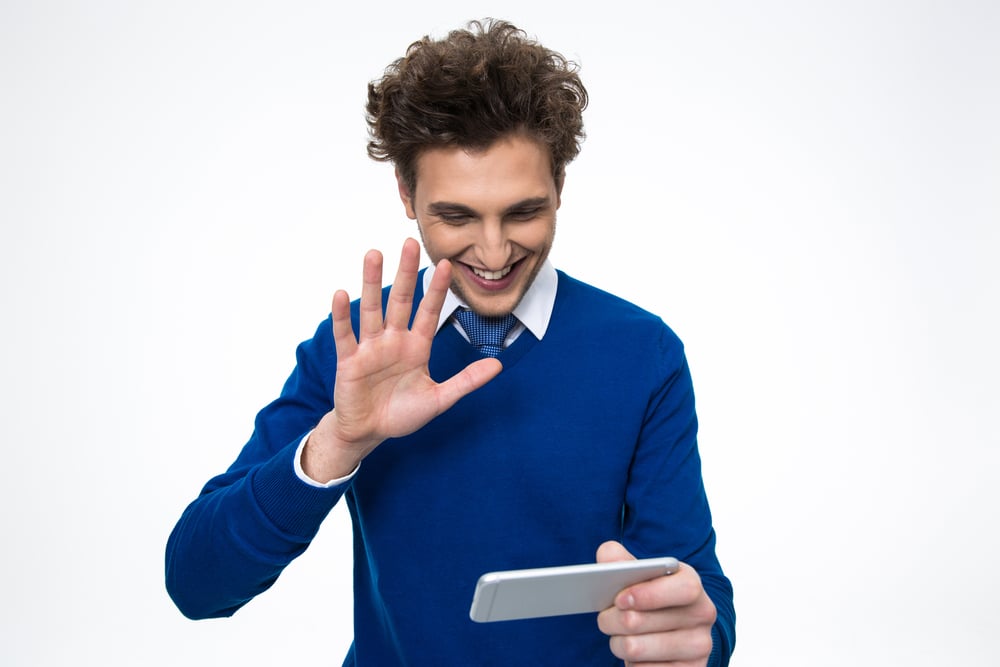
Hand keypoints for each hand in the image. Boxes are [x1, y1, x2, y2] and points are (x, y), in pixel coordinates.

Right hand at [303, 238, 502, 480]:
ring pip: (372, 309)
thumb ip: (466, 381)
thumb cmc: (402, 414)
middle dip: (405, 272)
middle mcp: (394, 340)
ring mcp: (370, 348)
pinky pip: (346, 335)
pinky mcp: (349, 361)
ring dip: (371, 282)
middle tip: (410, 242)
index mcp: (417, 347)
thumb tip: (498, 365)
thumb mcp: (440, 399)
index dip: (437, 289)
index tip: (446, 264)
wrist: (369, 432)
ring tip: (374, 254)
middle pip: (400, 300)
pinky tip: (341, 293)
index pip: (429, 312)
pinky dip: (342, 316)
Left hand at [596, 541, 716, 666]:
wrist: (673, 634)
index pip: (683, 588)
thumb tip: (608, 554)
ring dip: (617, 642)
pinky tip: (636, 655)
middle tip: (604, 618)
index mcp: (691, 584)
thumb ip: (621, 561)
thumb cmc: (650, 601)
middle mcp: (702, 615)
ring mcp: (699, 647)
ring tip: (618, 637)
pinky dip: (631, 663)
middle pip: (643, 620)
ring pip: (636, 647)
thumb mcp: (641, 577)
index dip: (649, 594)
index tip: (620, 599)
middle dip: (611, 619)